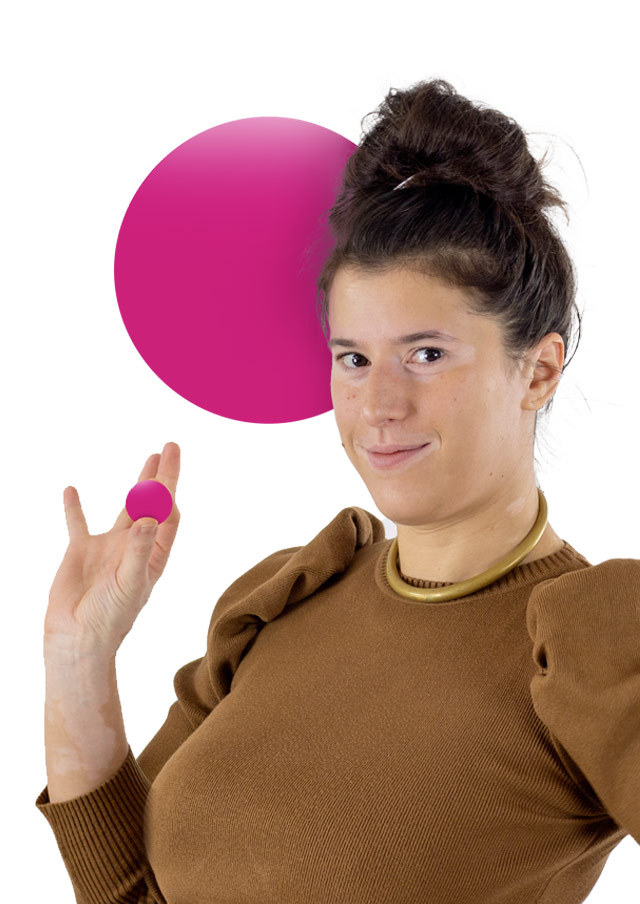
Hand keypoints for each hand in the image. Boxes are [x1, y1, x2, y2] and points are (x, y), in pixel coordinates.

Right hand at [44, 442, 180, 657]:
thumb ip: (139, 550)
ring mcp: (109, 547)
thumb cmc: (111, 619)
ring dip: (138, 482)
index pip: (168, 516)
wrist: (77, 639)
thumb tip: (150, 518)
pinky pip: (78, 523)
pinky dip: (75, 508)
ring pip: (127, 506)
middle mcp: (136, 546)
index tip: (170, 473)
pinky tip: (72, 490)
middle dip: (163, 476)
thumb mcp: (130, 584)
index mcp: (154, 555)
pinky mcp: (81, 551)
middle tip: (170, 446)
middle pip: (153, 503)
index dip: (170, 493)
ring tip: (150, 457)